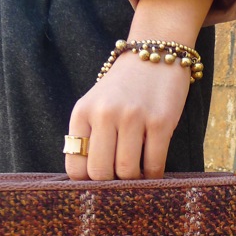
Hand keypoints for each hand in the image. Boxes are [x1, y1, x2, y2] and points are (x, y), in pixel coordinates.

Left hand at [64, 0, 217, 180]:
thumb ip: (89, 136)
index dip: (88, 182)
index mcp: (82, 112)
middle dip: (111, 184)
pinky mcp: (160, 122)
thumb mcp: (96, 104)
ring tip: (138, 174)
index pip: (75, 166)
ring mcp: (133, 118)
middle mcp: (104, 114)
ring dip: (134, 181)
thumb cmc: (125, 86)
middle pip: (100, 174)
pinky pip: (154, 164)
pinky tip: (153, 170)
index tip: (100, 183)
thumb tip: (91, 182)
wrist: (156, 51)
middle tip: (120, 179)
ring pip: (127, 172)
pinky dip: (154, 175)